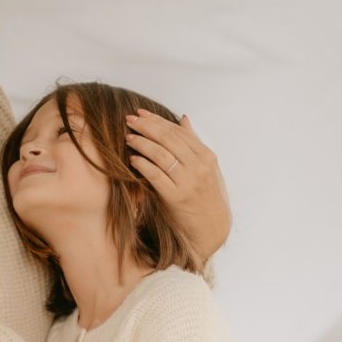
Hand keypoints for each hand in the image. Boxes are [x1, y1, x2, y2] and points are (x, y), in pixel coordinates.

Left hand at [126, 108, 230, 262]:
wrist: (212, 228)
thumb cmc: (207, 196)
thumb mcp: (207, 167)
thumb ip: (194, 143)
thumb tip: (184, 119)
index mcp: (207, 156)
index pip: (178, 131)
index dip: (157, 120)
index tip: (141, 113)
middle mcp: (199, 167)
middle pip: (168, 139)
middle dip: (146, 127)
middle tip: (129, 119)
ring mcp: (188, 182)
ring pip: (160, 154)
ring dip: (142, 143)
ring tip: (128, 137)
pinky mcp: (176, 198)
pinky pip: (155, 176)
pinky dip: (143, 164)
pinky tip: (133, 159)